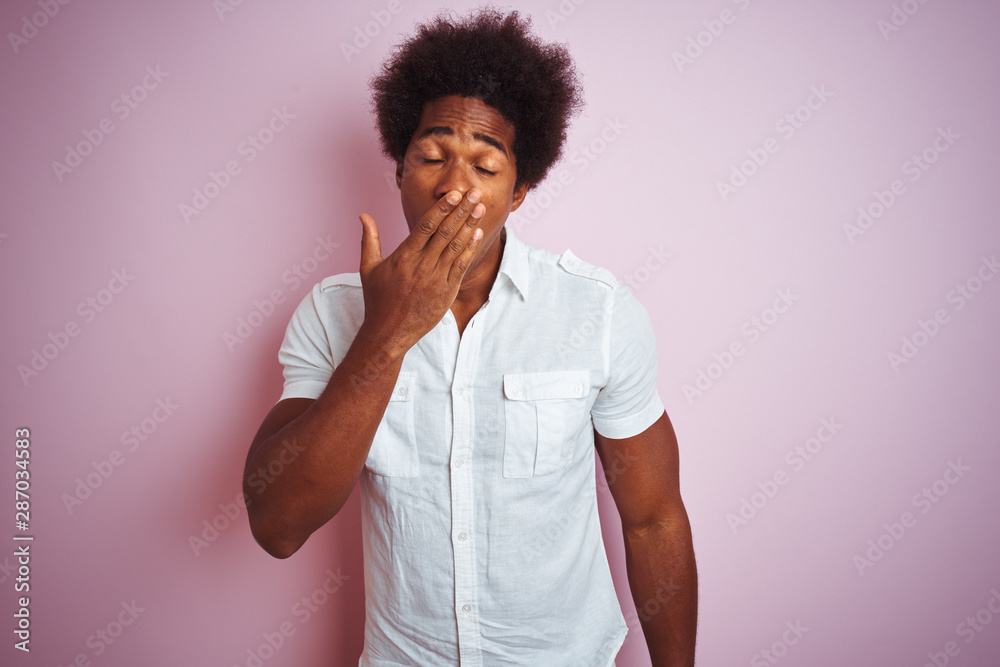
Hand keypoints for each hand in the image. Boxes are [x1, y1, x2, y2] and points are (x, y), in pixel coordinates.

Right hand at [358, 188, 484, 354]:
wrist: (388, 333)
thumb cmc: (377, 300)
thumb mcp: (368, 268)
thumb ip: (369, 239)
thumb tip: (363, 215)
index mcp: (403, 257)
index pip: (426, 226)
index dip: (443, 208)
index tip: (455, 194)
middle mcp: (421, 266)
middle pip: (445, 232)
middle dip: (461, 210)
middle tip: (474, 192)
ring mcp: (436, 279)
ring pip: (456, 247)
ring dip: (470, 225)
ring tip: (480, 208)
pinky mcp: (446, 292)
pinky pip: (461, 267)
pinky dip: (470, 249)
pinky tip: (478, 234)